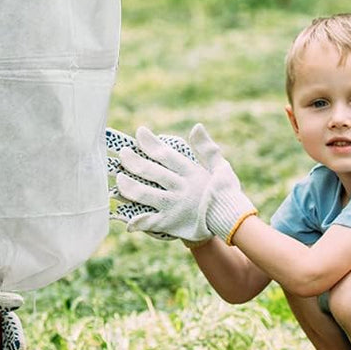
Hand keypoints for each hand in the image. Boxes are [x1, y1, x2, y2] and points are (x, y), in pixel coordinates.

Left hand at [114, 124, 256, 242]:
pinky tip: (125, 219)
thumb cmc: (226, 193)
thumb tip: (197, 126)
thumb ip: (207, 148)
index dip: (151, 143)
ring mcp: (174, 206)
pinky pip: (150, 221)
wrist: (233, 222)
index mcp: (191, 173)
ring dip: (128, 186)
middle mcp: (180, 188)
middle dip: (134, 161)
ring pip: (145, 194)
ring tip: (118, 178)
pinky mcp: (171, 223)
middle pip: (152, 172)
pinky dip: (137, 221)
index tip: (139, 132)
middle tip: (122, 153)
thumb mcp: (221, 167)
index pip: (167, 155)